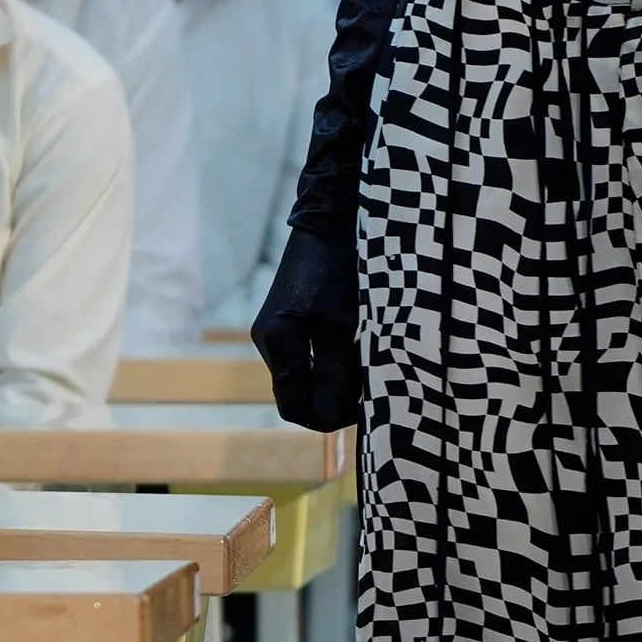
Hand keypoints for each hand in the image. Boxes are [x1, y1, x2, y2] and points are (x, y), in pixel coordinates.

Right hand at [252, 226, 361, 434]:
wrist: (331, 224)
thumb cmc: (337, 271)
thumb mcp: (340, 324)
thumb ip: (334, 371)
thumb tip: (332, 417)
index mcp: (277, 343)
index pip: (295, 406)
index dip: (328, 417)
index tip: (364, 408)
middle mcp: (271, 343)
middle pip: (298, 396)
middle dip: (332, 402)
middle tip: (370, 392)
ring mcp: (279, 334)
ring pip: (306, 379)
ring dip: (335, 384)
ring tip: (367, 371)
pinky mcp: (292, 324)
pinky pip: (310, 360)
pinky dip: (333, 366)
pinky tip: (357, 354)